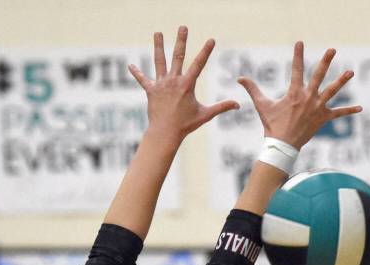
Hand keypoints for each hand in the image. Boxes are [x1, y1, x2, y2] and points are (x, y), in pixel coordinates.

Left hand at [128, 27, 238, 142]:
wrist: (165, 132)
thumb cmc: (186, 124)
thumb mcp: (206, 114)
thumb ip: (222, 107)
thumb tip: (238, 105)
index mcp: (187, 85)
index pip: (199, 64)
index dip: (206, 51)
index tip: (211, 40)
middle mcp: (173, 80)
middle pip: (178, 56)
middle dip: (181, 41)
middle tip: (183, 27)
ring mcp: (161, 84)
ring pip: (159, 61)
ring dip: (158, 46)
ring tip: (157, 33)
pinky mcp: (151, 90)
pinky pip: (143, 79)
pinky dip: (137, 73)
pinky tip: (130, 66)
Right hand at [238, 42, 361, 149]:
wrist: (283, 145)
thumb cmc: (272, 125)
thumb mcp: (262, 105)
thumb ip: (252, 89)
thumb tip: (239, 78)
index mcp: (294, 93)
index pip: (296, 69)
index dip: (298, 55)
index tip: (300, 42)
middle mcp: (308, 97)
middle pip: (319, 75)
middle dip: (325, 61)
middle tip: (332, 50)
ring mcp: (317, 107)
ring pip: (332, 91)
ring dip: (342, 81)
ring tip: (351, 72)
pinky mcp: (323, 118)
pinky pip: (338, 114)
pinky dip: (349, 111)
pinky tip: (360, 108)